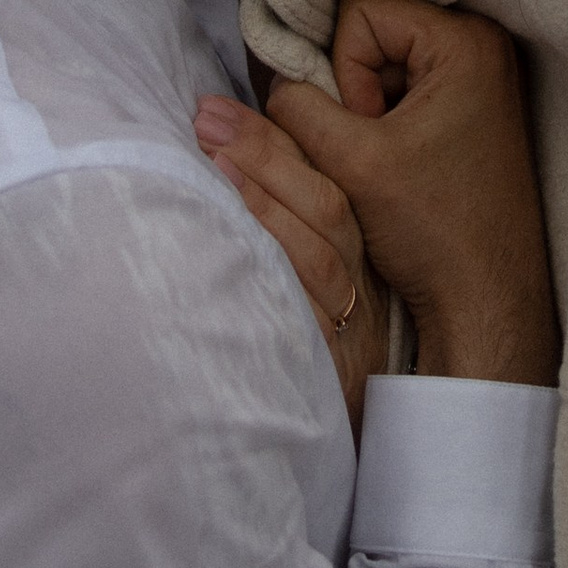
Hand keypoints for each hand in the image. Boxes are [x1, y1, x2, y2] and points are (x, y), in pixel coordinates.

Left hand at [193, 91, 384, 433]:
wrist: (344, 460)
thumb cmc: (315, 373)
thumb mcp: (307, 304)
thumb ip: (284, 242)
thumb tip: (222, 175)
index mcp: (357, 262)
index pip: (326, 183)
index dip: (277, 141)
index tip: (219, 107)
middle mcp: (361, 288)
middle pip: (326, 205)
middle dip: (268, 152)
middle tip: (206, 116)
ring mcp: (349, 328)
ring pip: (321, 250)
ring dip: (268, 196)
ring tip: (215, 157)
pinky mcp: (331, 369)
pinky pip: (308, 314)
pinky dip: (277, 269)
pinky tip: (235, 242)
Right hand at [266, 0, 558, 387]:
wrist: (486, 299)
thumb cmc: (433, 230)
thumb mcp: (351, 163)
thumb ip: (298, 110)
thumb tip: (267, 79)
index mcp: (465, 41)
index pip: (361, 12)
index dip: (343, 73)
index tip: (368, 135)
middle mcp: (481, 44)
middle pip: (371, 35)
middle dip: (352, 93)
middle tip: (372, 153)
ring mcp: (479, 77)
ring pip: (380, 66)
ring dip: (364, 113)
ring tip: (387, 167)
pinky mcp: (470, 107)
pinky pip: (402, 90)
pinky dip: (384, 125)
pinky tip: (399, 170)